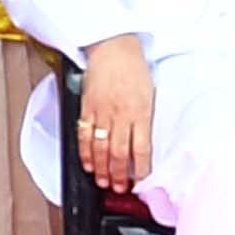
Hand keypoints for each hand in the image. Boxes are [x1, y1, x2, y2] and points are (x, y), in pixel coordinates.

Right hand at [71, 39, 154, 192]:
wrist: (113, 46)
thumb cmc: (133, 67)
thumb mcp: (150, 93)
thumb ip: (146, 119)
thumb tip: (144, 143)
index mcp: (141, 111)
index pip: (141, 149)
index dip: (140, 170)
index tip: (140, 182)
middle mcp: (121, 114)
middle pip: (119, 153)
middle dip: (120, 176)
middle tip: (120, 188)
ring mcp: (101, 112)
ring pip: (100, 148)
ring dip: (102, 169)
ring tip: (104, 182)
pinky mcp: (87, 108)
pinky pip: (84, 135)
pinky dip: (85, 153)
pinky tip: (88, 164)